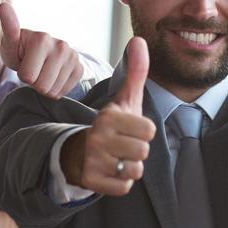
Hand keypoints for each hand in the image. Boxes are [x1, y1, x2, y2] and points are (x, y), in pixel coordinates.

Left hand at [0, 2, 85, 98]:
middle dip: (34, 82)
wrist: (39, 52)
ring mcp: (72, 57)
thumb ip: (8, 28)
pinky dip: (55, 89)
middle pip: (41, 86)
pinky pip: (63, 92)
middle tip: (33, 69)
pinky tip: (51, 76)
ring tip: (41, 71)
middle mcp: (61, 45)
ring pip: (53, 91)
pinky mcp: (79, 68)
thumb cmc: (20, 50)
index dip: (22, 74)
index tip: (23, 61)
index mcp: (42, 38)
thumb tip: (3, 5)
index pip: (27, 77)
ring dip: (44, 87)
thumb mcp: (10, 43)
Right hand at [62, 37, 155, 195]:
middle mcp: (98, 138)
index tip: (129, 128)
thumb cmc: (110, 125)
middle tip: (124, 145)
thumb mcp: (123, 99)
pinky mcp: (91, 181)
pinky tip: (111, 171)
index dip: (143, 131)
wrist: (78, 152)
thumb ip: (136, 72)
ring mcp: (93, 160)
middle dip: (137, 150)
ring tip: (117, 158)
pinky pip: (124, 187)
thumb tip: (138, 39)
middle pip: (143, 151)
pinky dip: (121, 182)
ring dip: (130, 167)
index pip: (149, 130)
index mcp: (108, 117)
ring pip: (135, 170)